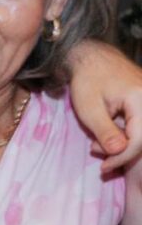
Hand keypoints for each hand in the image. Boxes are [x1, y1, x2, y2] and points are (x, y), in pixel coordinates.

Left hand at [66, 39, 141, 174]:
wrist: (92, 58)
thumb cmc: (88, 81)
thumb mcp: (90, 109)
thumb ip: (105, 131)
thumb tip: (119, 152)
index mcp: (141, 100)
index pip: (139, 139)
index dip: (122, 157)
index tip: (104, 167)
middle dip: (121, 151)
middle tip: (96, 149)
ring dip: (122, 144)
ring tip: (97, 142)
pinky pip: (140, 125)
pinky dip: (125, 134)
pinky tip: (108, 134)